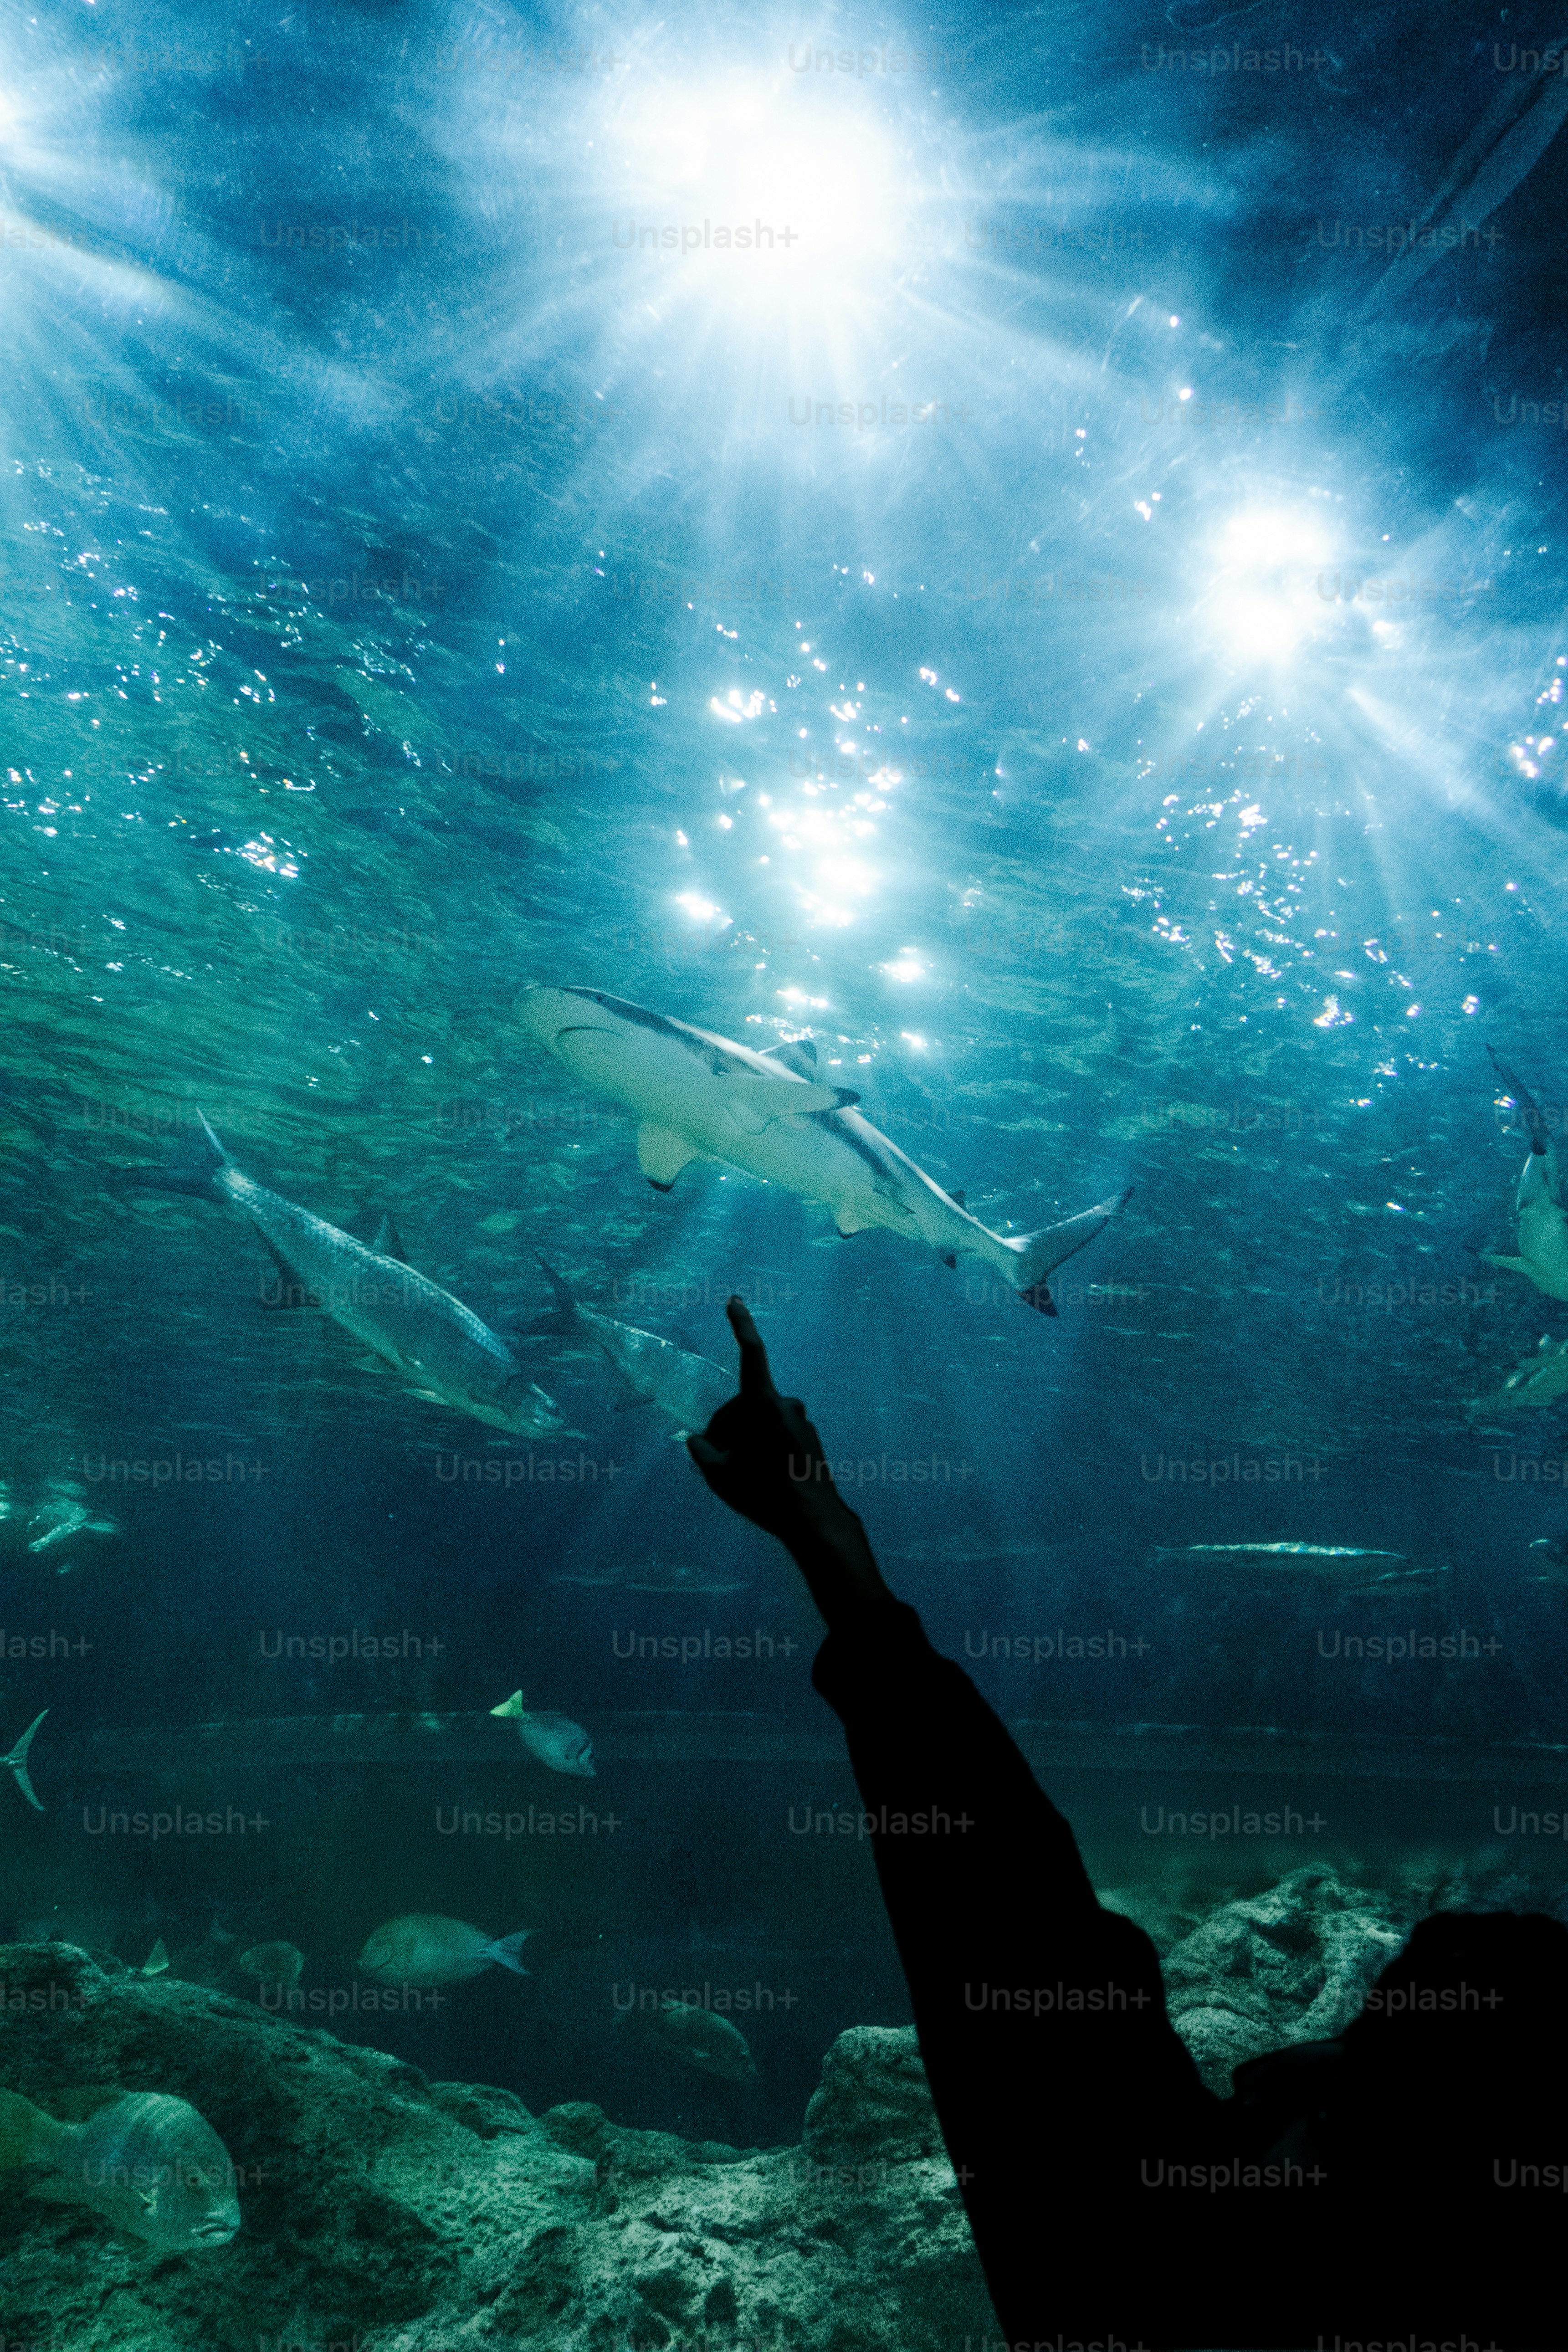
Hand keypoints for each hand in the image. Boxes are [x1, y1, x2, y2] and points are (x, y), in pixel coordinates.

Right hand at [687, 1299, 838, 1542]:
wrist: (814, 1520)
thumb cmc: (763, 1493)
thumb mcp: (719, 1475)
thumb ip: (703, 1452)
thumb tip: (697, 1441)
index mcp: (764, 1403)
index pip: (751, 1353)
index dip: (741, 1325)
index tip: (735, 1300)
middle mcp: (786, 1405)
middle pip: (744, 1406)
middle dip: (728, 1428)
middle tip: (719, 1463)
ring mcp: (802, 1421)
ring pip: (761, 1422)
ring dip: (747, 1440)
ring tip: (741, 1475)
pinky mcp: (810, 1438)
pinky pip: (778, 1434)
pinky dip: (765, 1448)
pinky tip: (762, 1477)